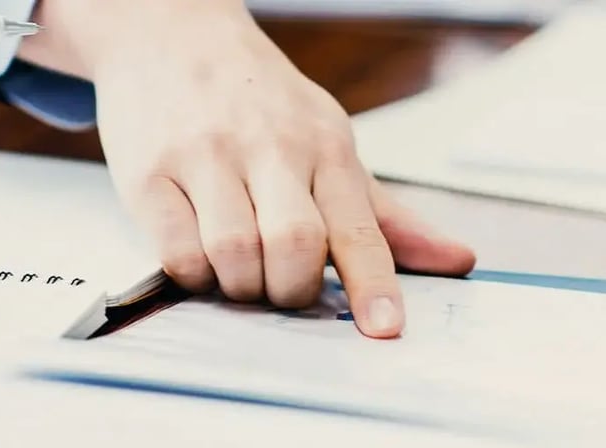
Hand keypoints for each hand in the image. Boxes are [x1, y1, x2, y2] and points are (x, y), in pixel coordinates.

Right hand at [32, 2, 475, 337]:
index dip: (373, 284)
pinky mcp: (149, 172)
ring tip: (238, 268)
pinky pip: (177, 251)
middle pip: (295, 245)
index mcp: (324, 145)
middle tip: (281, 286)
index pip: (359, 226)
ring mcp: (206, 156)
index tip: (384, 329)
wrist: (171, 33)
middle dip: (291, 289)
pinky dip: (193, 273)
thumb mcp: (327, 141)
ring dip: (240, 285)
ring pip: (234, 253)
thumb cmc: (257, 100)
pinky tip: (199, 254)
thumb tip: (455, 260)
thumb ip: (384, 214)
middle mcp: (269, 146)